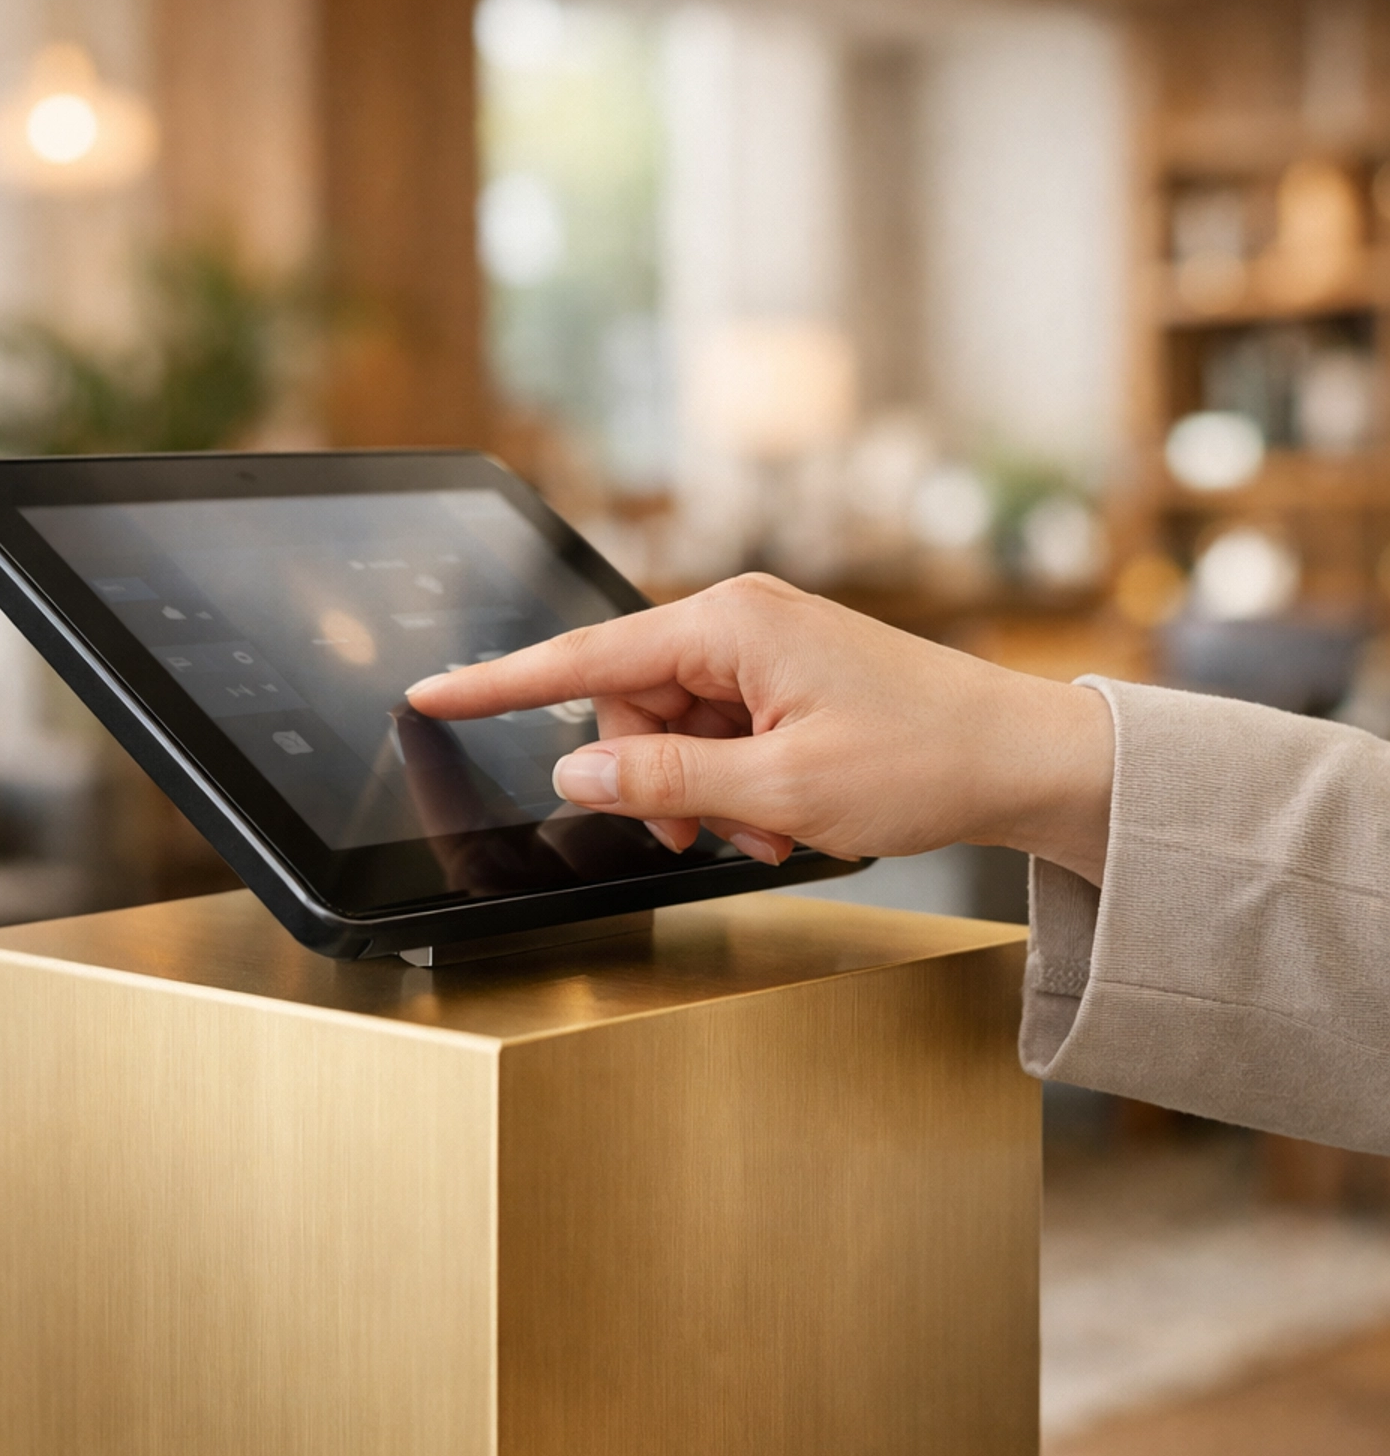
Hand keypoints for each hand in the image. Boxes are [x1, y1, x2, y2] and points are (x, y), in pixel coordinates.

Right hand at [406, 573, 1114, 885]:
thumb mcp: (780, 790)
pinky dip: (737, 783)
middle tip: (707, 836)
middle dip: (652, 778)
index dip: (499, 684)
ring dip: (702, 793)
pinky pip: (722, 730)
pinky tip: (784, 818)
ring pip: (675, 726)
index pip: (583, 654)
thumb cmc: (924, 760)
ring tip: (768, 833)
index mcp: (729, 623)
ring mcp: (768, 647)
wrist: (1025, 758)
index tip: (431, 695)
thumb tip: (577, 769)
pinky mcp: (790, 676)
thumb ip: (665, 779)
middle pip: (629, 701)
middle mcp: (741, 619)